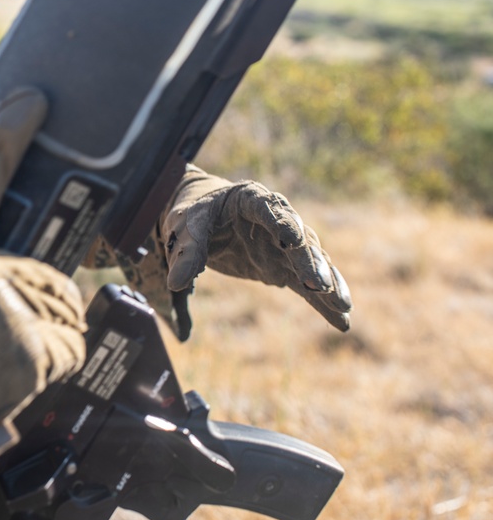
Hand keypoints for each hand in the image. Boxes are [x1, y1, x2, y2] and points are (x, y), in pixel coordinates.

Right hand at [0, 89, 86, 504]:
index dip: (10, 134)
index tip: (35, 102)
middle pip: (37, 261)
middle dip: (23, 286)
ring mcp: (13, 315)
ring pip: (59, 300)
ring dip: (40, 318)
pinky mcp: (34, 356)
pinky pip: (69, 340)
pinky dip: (53, 352)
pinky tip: (14, 366)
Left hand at [161, 167, 351, 331]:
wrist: (203, 221)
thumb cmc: (194, 217)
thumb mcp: (185, 231)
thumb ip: (186, 254)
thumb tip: (176, 283)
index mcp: (249, 199)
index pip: (268, 207)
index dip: (281, 222)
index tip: (293, 238)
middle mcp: (276, 219)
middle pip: (298, 239)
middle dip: (310, 261)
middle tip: (320, 284)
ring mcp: (285, 245)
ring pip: (312, 262)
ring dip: (328, 282)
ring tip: (343, 306)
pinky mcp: (285, 267)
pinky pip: (308, 285)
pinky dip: (323, 302)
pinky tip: (342, 320)